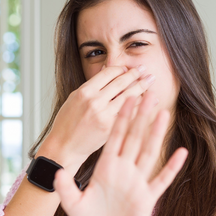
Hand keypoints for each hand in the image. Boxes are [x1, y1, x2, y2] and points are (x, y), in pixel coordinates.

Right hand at [39, 65, 154, 171]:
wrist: (64, 146)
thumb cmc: (67, 124)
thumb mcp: (74, 99)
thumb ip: (92, 85)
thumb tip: (107, 69)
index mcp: (84, 92)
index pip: (108, 73)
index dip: (121, 69)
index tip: (128, 68)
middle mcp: (95, 101)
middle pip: (120, 82)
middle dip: (135, 74)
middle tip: (145, 70)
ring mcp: (103, 115)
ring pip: (128, 97)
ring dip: (142, 87)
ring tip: (150, 81)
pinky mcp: (110, 128)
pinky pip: (130, 113)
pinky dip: (141, 106)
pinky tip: (150, 101)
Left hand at [53, 90, 187, 215]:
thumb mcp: (74, 205)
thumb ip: (66, 189)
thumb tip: (55, 174)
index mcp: (106, 168)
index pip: (114, 137)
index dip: (120, 118)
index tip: (126, 96)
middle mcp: (123, 170)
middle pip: (134, 137)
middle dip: (140, 116)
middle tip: (149, 93)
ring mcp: (137, 182)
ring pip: (149, 152)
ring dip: (156, 134)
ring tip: (164, 113)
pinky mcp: (147, 197)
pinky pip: (161, 180)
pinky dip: (171, 167)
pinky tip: (181, 153)